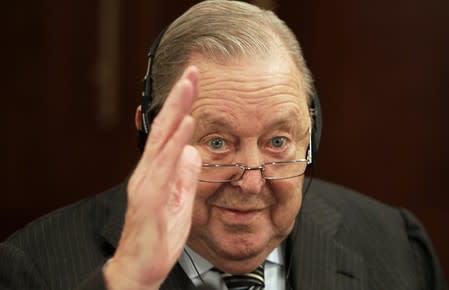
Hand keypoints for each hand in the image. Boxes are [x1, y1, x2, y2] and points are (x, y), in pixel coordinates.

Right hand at [104, 66, 201, 289]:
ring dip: (176, 112)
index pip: (170, 132)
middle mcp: (150, 172)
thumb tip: (192, 151)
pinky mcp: (151, 201)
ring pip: (163, 142)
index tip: (193, 84)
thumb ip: (184, 174)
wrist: (139, 267)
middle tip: (191, 72)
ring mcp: (148, 184)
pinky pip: (164, 169)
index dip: (181, 107)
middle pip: (164, 128)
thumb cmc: (158, 235)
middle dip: (179, 98)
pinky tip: (185, 128)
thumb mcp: (179, 200)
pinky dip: (175, 145)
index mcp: (157, 171)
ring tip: (188, 87)